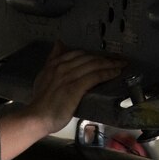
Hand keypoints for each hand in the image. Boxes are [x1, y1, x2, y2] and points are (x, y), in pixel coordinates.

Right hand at [0, 42, 125, 159]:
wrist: (36, 116)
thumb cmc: (40, 101)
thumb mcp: (43, 75)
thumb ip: (52, 60)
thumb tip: (59, 43)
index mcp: (55, 64)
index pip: (78, 54)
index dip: (93, 54)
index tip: (104, 56)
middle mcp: (63, 66)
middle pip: (89, 58)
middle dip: (105, 58)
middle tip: (119, 60)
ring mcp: (69, 76)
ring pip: (94, 65)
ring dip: (110, 64)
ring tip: (122, 65)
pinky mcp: (76, 87)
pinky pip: (95, 76)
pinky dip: (107, 73)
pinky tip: (116, 73)